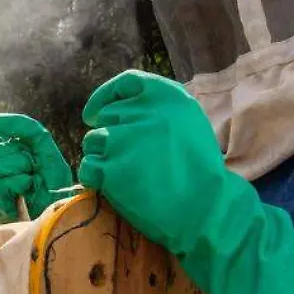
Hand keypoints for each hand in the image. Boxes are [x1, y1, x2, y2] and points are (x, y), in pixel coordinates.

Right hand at [0, 113, 74, 219]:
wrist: (61, 203)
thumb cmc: (53, 177)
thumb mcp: (43, 145)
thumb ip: (24, 126)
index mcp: (4, 149)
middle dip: (13, 154)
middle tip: (30, 165)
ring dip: (19, 171)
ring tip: (32, 181)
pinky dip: (18, 185)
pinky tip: (25, 192)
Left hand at [76, 70, 226, 255]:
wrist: (205, 210)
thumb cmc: (198, 170)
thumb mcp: (189, 124)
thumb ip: (158, 111)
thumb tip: (114, 107)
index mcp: (169, 96)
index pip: (127, 82)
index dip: (106, 97)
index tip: (95, 113)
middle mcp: (146, 113)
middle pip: (106, 116)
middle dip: (110, 137)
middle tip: (127, 160)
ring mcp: (126, 140)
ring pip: (92, 140)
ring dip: (101, 157)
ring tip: (126, 175)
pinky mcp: (113, 169)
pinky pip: (88, 167)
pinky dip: (94, 178)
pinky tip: (114, 188)